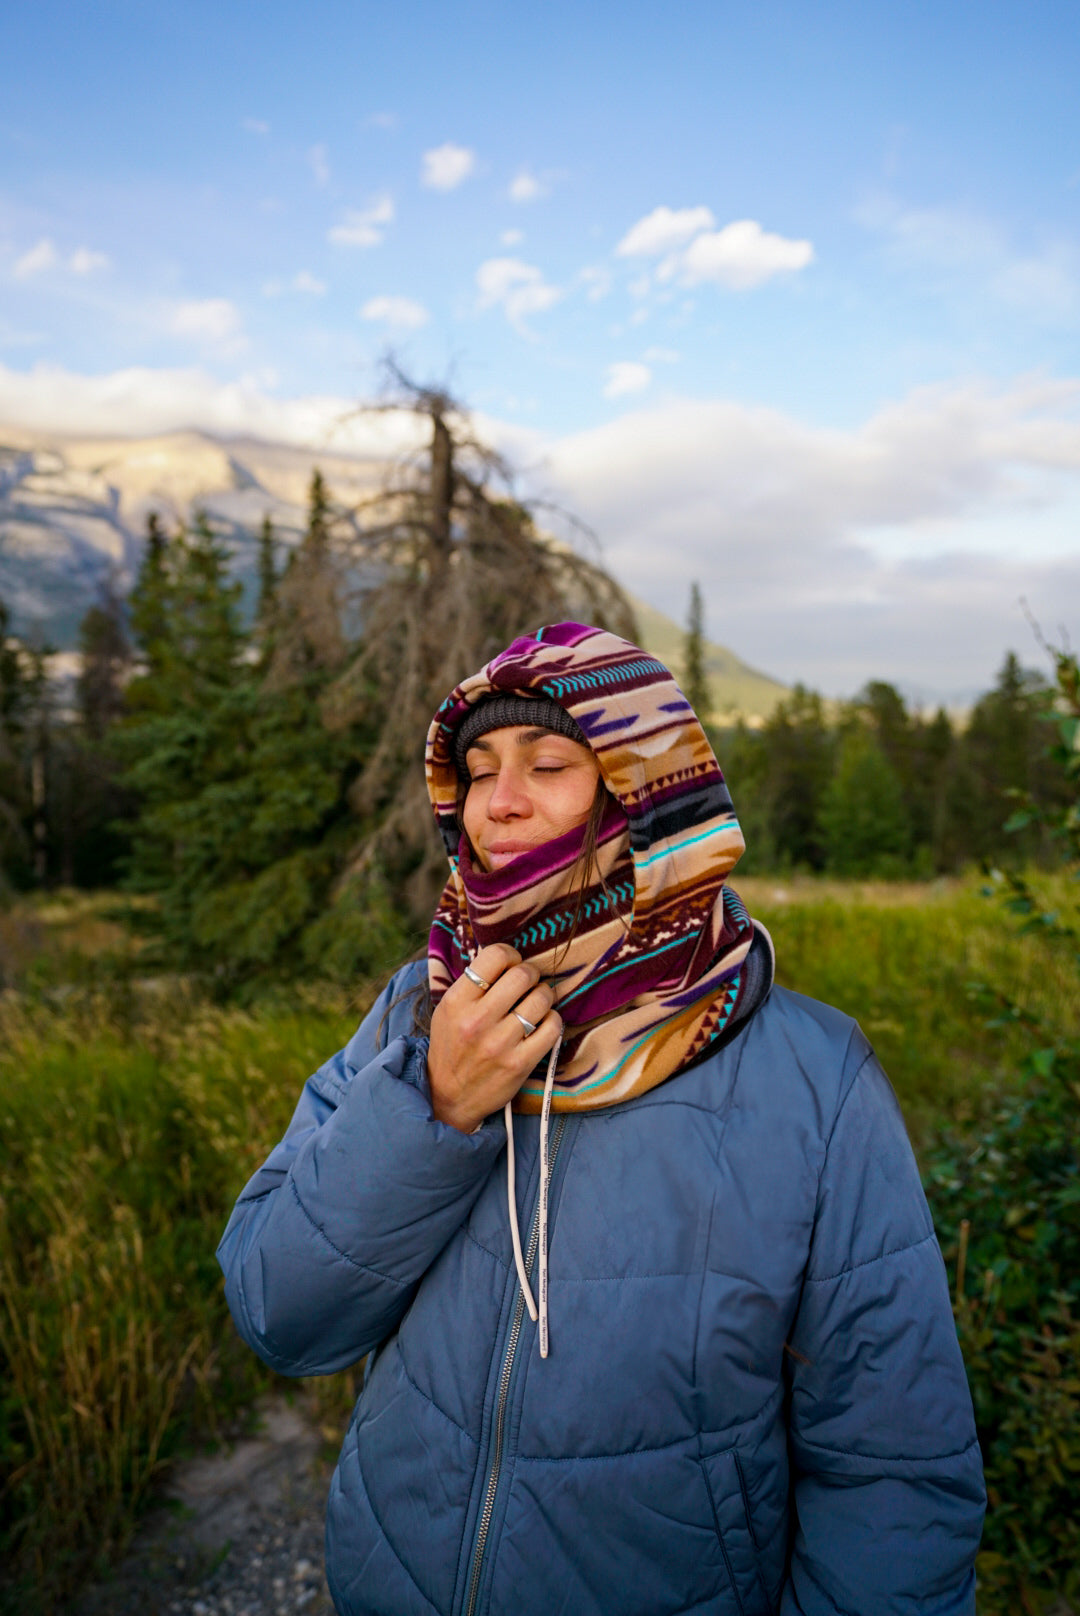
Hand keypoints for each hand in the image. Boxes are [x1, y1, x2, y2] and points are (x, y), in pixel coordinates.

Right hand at [427, 944, 561, 1132]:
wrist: (450, 1097)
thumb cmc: (452, 1046)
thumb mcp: (448, 1010)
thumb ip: (472, 983)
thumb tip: (506, 956)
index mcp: (457, 1001)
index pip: (495, 956)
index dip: (510, 954)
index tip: (511, 964)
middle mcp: (478, 1020)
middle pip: (523, 975)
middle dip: (531, 974)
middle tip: (527, 983)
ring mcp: (500, 1043)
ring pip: (542, 998)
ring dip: (544, 995)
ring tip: (536, 1002)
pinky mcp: (520, 1063)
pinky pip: (553, 1026)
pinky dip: (552, 1020)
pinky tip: (542, 1023)